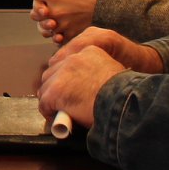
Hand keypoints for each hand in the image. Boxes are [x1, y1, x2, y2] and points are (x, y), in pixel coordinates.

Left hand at [28, 0, 102, 43]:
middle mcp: (54, 12)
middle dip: (38, 9)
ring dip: (47, 24)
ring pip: (44, 28)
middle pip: (34, 13)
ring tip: (54, 20)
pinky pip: (56, 38)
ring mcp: (61, 25)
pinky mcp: (69, 34)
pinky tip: (61, 30)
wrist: (109, 6)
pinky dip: (57, 35)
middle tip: (45, 8)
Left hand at [37, 28, 164, 130]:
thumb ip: (99, 72)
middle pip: (54, 72)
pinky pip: (44, 103)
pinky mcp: (54, 92)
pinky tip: (55, 118)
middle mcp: (73, 59)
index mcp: (89, 51)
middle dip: (56, 86)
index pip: (69, 62)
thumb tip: (93, 85)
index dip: (67, 77)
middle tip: (63, 101)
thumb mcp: (113, 72)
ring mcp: (61, 74)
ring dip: (51, 99)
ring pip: (46, 87)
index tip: (71, 88)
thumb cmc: (124, 93)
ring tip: (59, 110)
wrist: (122, 102)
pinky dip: (48, 112)